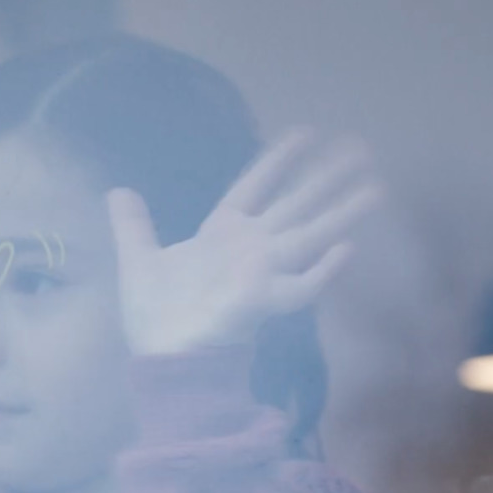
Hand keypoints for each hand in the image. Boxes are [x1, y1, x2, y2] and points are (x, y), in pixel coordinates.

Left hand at [106, 127, 383, 355]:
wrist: (162, 359)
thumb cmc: (156, 316)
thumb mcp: (139, 260)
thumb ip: (133, 225)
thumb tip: (118, 191)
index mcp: (222, 233)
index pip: (255, 186)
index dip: (278, 160)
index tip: (305, 133)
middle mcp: (250, 247)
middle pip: (295, 203)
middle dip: (326, 176)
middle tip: (361, 147)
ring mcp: (262, 272)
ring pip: (309, 235)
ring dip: (341, 212)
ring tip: (375, 189)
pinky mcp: (265, 301)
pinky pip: (301, 285)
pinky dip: (323, 270)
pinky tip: (346, 250)